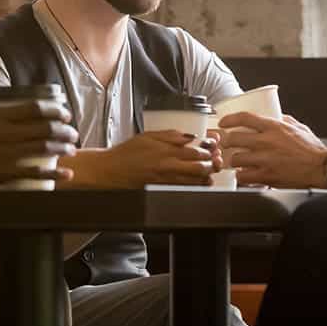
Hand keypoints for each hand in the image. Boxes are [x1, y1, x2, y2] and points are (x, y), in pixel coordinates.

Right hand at [0, 100, 77, 188]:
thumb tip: (15, 118)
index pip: (34, 108)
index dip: (54, 111)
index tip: (64, 114)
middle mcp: (1, 132)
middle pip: (43, 128)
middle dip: (63, 131)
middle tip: (72, 133)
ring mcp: (1, 154)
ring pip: (42, 149)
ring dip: (62, 148)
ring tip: (72, 149)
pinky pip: (33, 173)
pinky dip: (53, 173)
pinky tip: (65, 174)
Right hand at [101, 130, 217, 187]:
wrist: (111, 170)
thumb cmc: (127, 153)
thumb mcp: (149, 135)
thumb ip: (171, 135)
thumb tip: (190, 136)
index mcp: (166, 151)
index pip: (196, 151)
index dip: (209, 148)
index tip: (213, 145)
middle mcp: (168, 167)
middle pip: (200, 168)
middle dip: (212, 164)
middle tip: (215, 159)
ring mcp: (166, 181)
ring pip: (195, 181)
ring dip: (207, 176)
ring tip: (210, 170)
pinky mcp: (163, 190)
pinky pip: (185, 189)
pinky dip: (195, 186)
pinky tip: (199, 182)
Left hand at [217, 112, 326, 187]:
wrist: (322, 168)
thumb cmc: (313, 150)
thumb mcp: (298, 127)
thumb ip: (283, 120)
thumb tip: (274, 116)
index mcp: (274, 127)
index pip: (244, 117)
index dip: (229, 119)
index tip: (223, 123)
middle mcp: (267, 142)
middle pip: (234, 138)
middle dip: (227, 141)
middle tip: (226, 144)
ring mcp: (265, 159)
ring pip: (235, 158)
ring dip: (233, 160)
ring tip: (236, 161)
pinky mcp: (266, 176)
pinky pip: (243, 176)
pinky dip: (241, 176)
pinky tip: (244, 175)